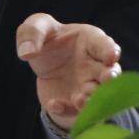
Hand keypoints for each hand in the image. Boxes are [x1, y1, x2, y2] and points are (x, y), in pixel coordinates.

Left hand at [16, 13, 121, 131]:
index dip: (110, 50)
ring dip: (92, 99)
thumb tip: (27, 52)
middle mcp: (95, 65)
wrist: (40, 61)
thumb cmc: (48, 39)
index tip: (111, 56)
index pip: (105, 45)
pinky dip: (66, 110)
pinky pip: (75, 111)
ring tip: (80, 99)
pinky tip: (54, 104)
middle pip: (110, 73)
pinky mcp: (76, 104)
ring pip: (97, 96)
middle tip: (106, 79)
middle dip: (111, 78)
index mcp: (91, 41)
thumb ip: (32, 32)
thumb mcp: (37, 27)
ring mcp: (88, 86)